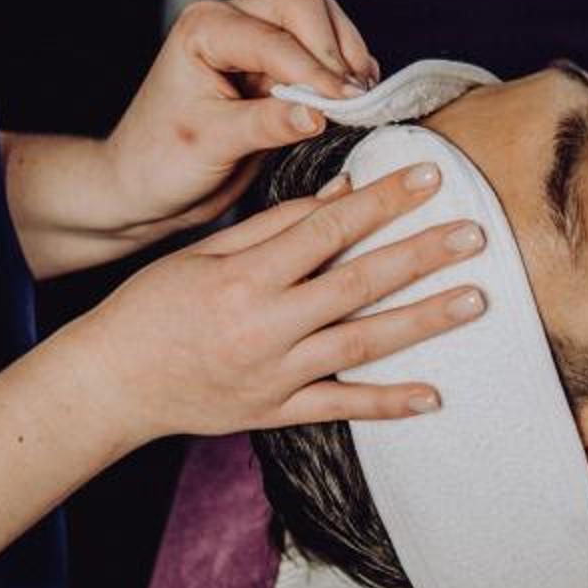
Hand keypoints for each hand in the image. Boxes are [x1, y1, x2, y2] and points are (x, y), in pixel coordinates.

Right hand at [75, 156, 487, 435]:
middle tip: (475, 233)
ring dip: (424, 321)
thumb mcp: (204, 252)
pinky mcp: (275, 411)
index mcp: (244, 276)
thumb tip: (342, 193)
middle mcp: (264, 325)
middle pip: (358, 283)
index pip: (327, 228)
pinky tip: (434, 394)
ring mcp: (274, 373)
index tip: (429, 176)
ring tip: (476, 299)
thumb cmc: (153, 307)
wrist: (111, 382)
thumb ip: (275, 225)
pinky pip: (341, 406)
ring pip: (362, 343)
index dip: (382, 200)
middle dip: (421, 254)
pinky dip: (388, 403)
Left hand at [96, 0, 386, 245]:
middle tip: (352, 98)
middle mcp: (232, 24)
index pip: (275, 38)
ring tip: (354, 100)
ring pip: (321, 22)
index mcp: (205, 29)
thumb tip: (317, 113)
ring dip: (345, 57)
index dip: (315, 70)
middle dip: (334, 50)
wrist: (146, 186)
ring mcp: (257, 42)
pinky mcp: (277, 68)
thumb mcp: (211, 144)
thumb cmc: (159, 161)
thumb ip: (266, 124)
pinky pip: (323, 52)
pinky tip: (347, 102)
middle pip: (304, 6)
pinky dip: (343, 73)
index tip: (345, 103)